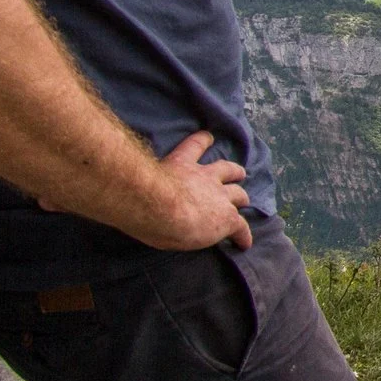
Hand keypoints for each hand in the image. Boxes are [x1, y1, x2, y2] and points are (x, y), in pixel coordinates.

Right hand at [137, 131, 253, 250]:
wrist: (159, 206)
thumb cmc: (141, 195)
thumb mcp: (142, 183)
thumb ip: (146, 185)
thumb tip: (136, 195)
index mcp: (180, 165)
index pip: (194, 146)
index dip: (203, 141)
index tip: (209, 136)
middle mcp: (204, 177)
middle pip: (225, 169)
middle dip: (233, 171)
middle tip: (239, 174)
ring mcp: (219, 197)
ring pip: (238, 194)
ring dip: (241, 198)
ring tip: (245, 201)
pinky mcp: (227, 218)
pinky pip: (240, 227)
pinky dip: (243, 235)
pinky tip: (243, 243)